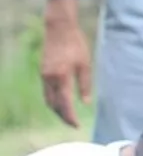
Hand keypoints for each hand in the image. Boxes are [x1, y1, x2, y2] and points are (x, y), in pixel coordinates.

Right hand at [41, 0, 92, 127]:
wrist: (59, 29)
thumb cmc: (76, 45)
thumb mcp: (85, 65)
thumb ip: (85, 85)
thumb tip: (86, 103)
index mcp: (61, 77)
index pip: (65, 104)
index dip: (70, 117)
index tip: (77, 126)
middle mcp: (49, 78)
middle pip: (54, 105)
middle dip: (63, 116)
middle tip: (73, 124)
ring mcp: (44, 75)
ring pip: (48, 99)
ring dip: (57, 110)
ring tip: (68, 116)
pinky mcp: (43, 72)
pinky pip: (46, 92)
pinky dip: (53, 100)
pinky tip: (62, 102)